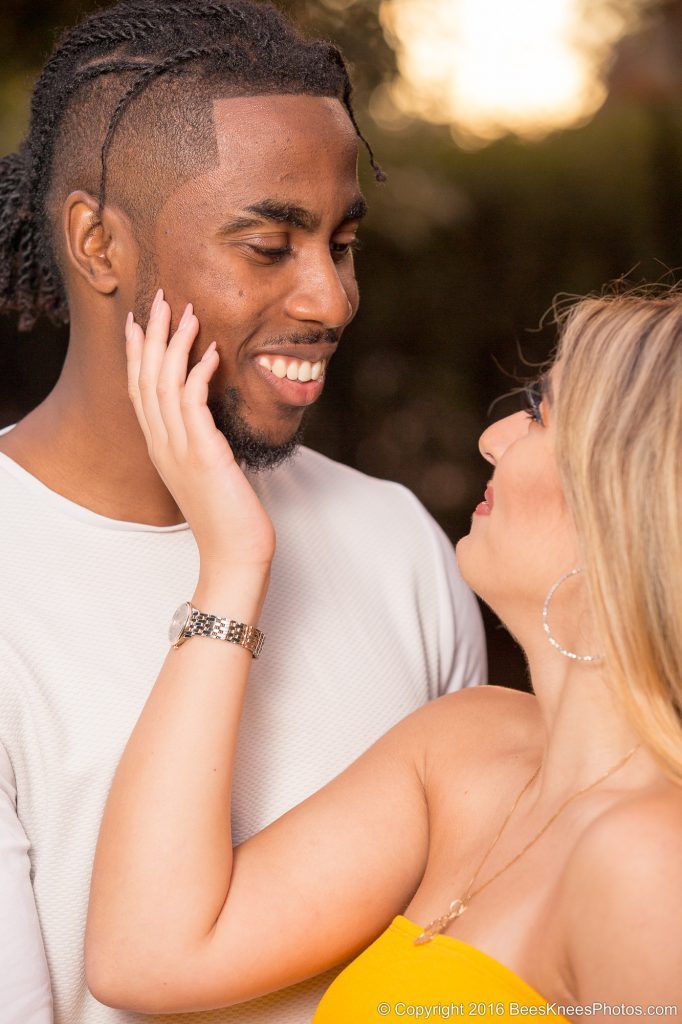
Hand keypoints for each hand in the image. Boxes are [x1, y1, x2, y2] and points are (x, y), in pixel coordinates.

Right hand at [125, 290, 275, 572]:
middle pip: (146, 378)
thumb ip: (201, 444)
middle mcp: (162, 445)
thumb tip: (212, 422)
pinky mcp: (202, 454)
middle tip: (158, 298)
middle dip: (151, 335)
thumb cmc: (228, 517)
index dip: (136, 353)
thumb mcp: (208, 472)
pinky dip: (200, 373)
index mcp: (160, 448)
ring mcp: (179, 449)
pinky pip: (193, 403)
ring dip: (175, 344)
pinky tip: (212, 351)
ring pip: (165, 384)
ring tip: (186, 311)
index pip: (139, 390)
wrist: (235, 554)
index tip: (138, 321)